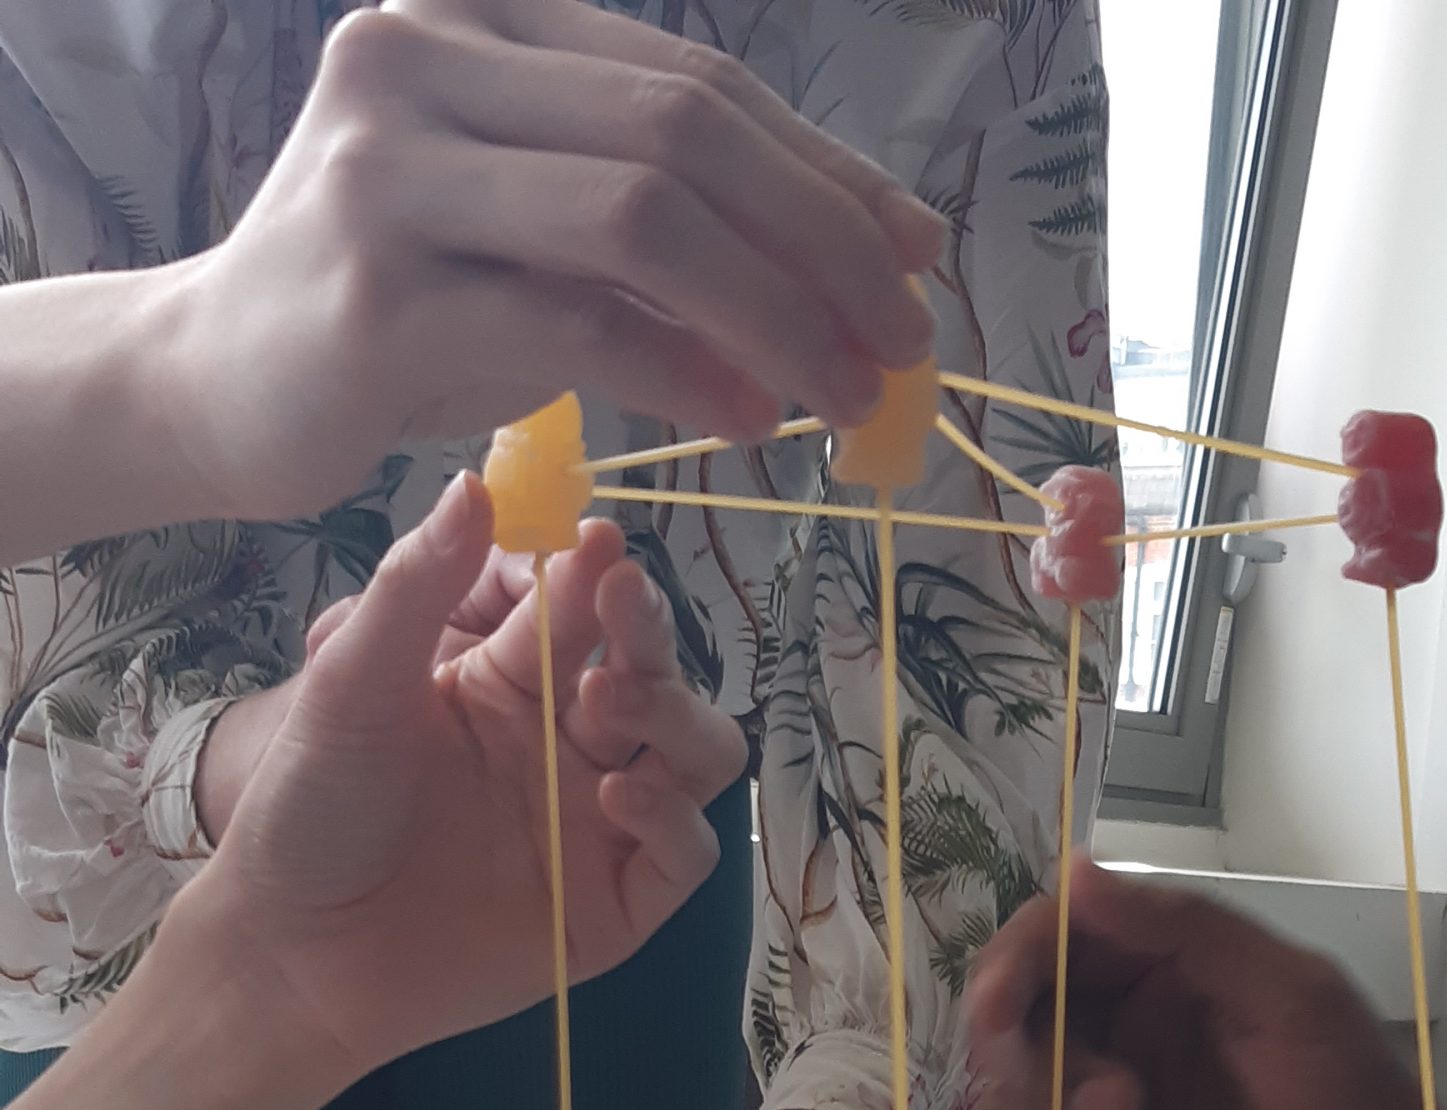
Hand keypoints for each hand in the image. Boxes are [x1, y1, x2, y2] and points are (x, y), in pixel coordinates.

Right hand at [156, 0, 947, 521]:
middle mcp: (423, 57)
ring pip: (644, 220)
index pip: (695, 82)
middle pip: (685, 135)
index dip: (825, 172)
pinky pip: (577, 326)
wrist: (218, 382)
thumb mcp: (542, 238)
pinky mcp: (377, 293)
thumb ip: (670, 224)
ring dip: (776, 316)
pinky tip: (747, 418)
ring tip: (845, 395)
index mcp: (479, 15)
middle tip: (901, 340)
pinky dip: (685, 375)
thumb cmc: (403, 311)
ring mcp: (389, 170)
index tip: (915, 255)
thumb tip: (871, 266)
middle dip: (823, 244)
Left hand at [179, 473, 744, 1080]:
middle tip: (618, 615)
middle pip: (660, 675)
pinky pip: (685, 855)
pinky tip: (618, 801)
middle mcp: (570, 748)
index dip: (604, 575)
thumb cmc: (313, 809)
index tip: (599, 545)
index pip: (589, 613)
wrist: (296, 946)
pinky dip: (672, 822)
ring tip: (612, 710)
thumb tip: (473, 482)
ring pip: (698, 756)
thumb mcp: (353, 682)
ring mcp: (601, 827)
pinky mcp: (616, 908)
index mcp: (512, 683)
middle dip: (650, 638)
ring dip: (676, 720)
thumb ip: (415, 585)